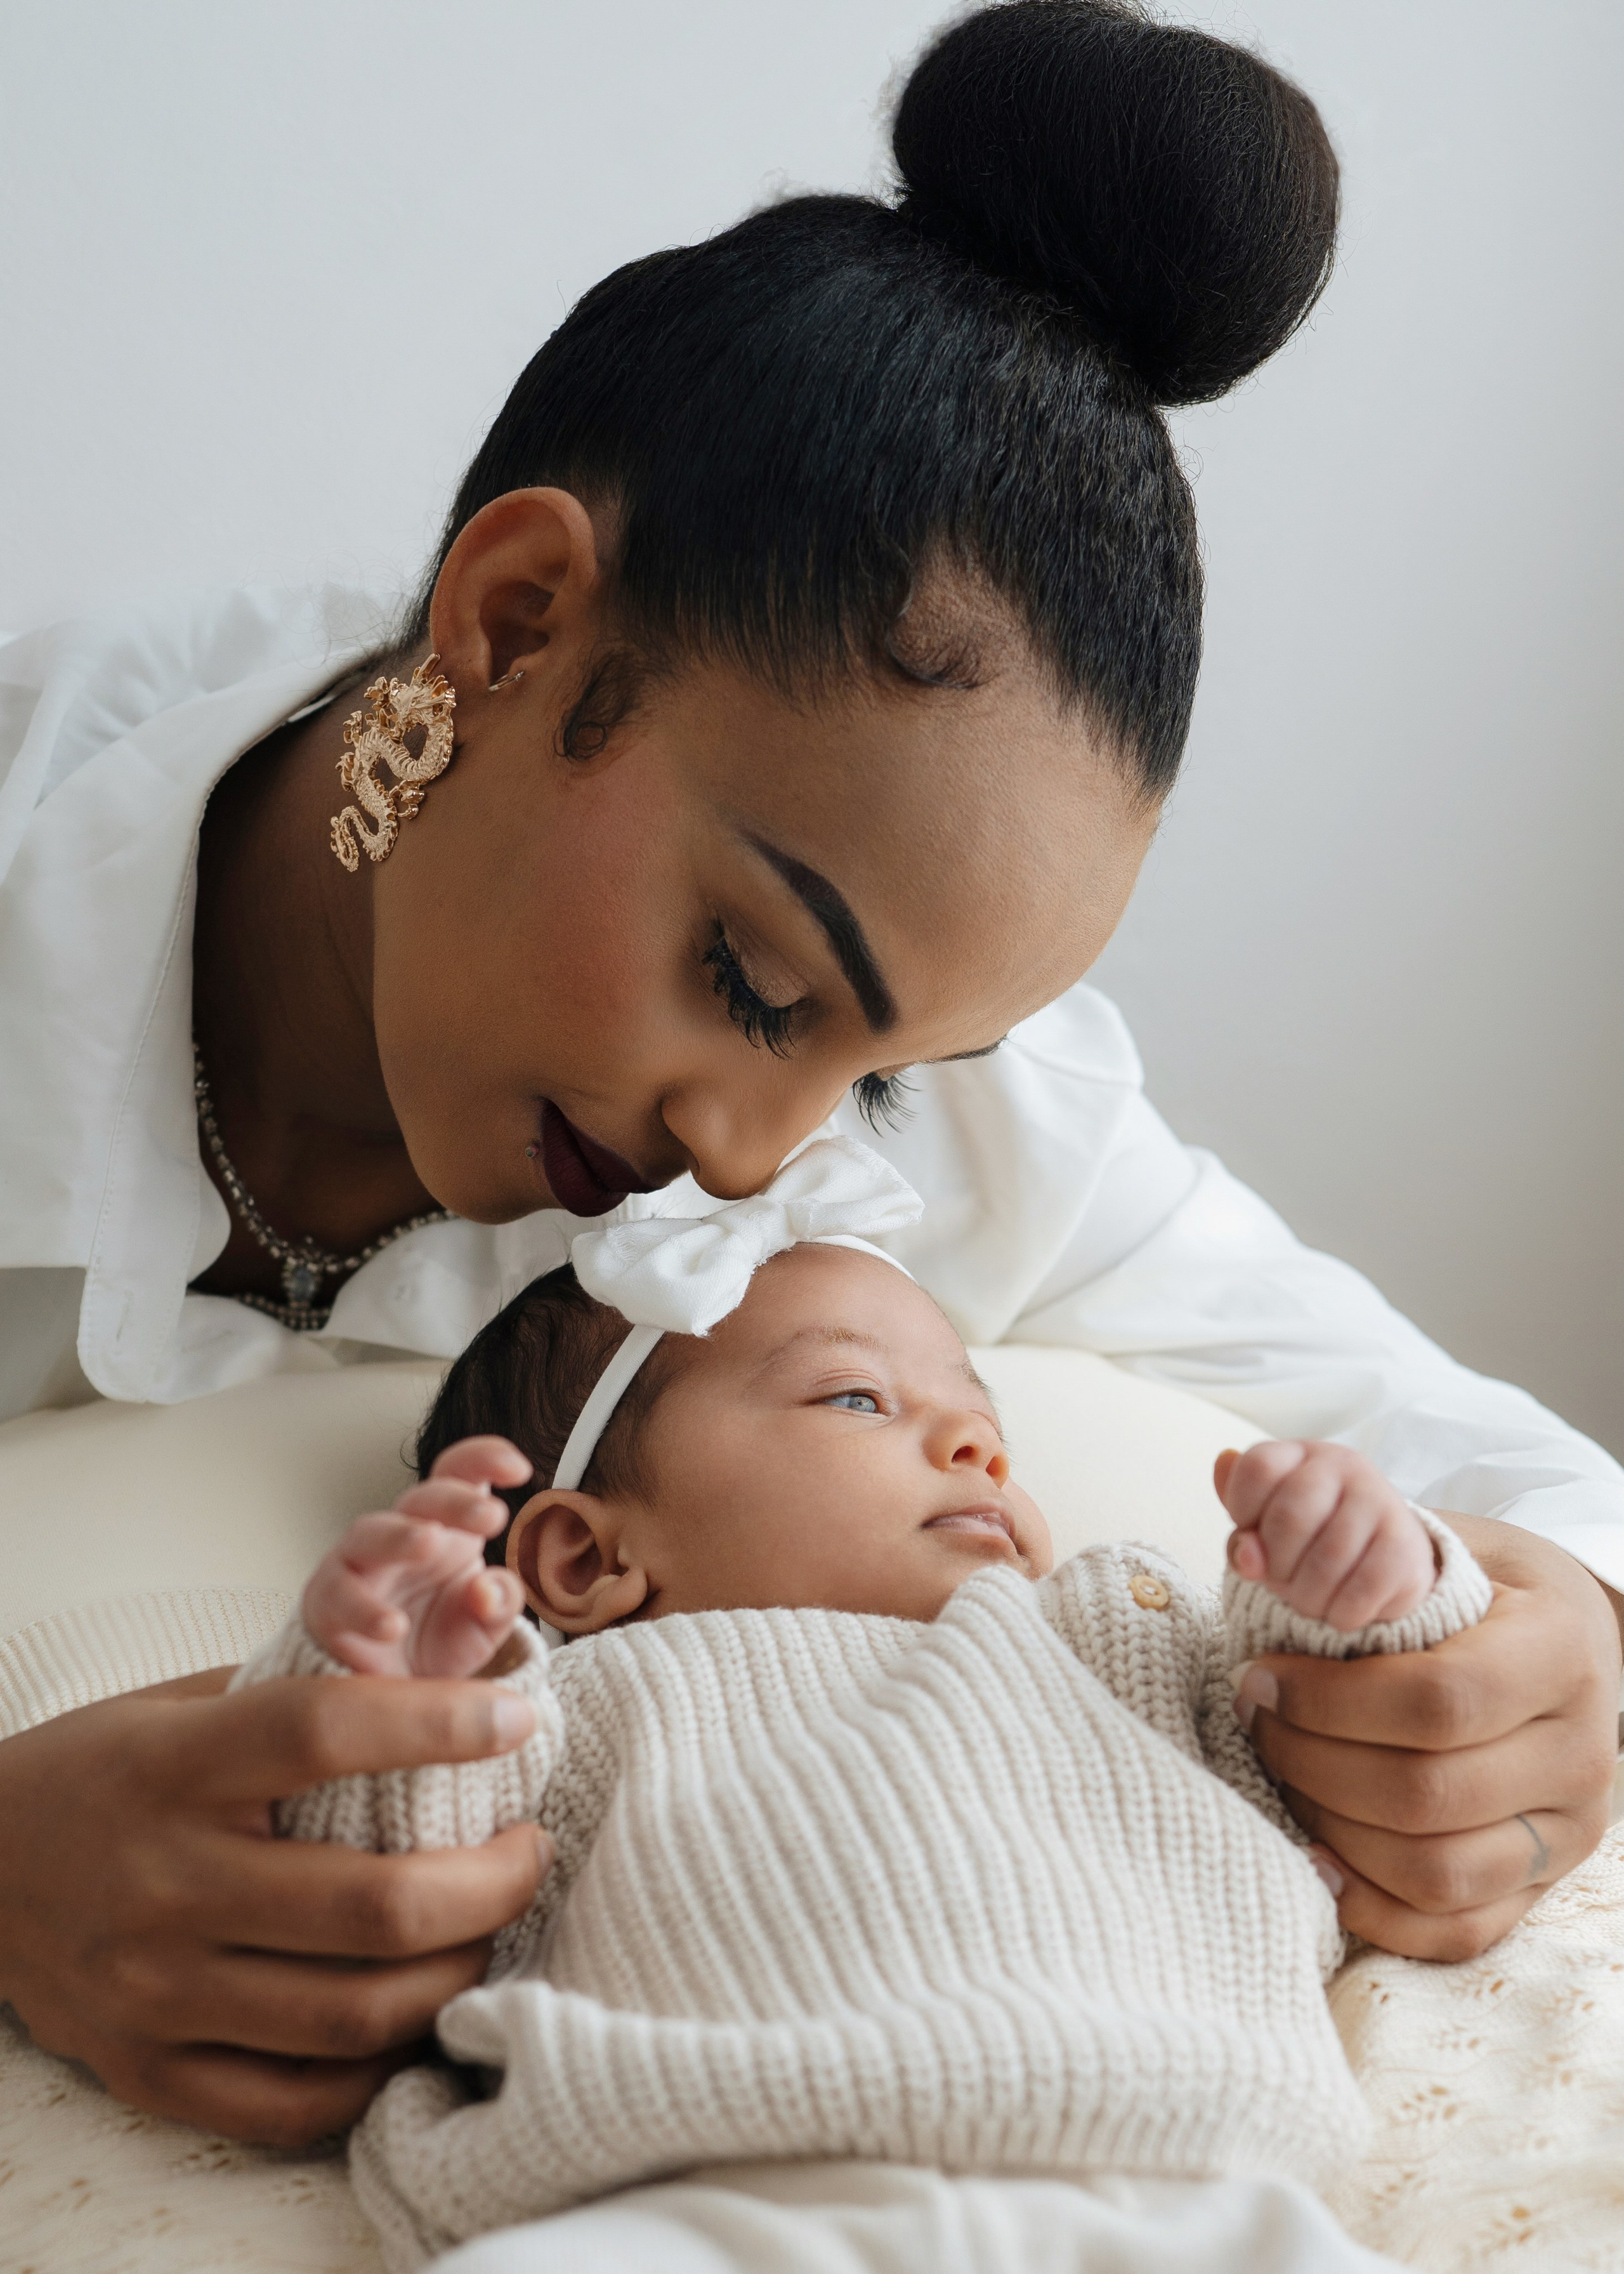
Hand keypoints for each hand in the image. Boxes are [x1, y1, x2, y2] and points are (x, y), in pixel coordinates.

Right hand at [0, 1666, 547, 2144]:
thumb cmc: (101, 1771)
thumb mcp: (180, 1704)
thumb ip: (298, 1696)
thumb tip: (449, 1671)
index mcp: (173, 1770)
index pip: (326, 1733)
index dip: (441, 1723)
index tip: (517, 1718)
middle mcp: (164, 1886)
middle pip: (371, 1904)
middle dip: (491, 1880)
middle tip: (530, 1848)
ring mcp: (154, 1992)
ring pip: (354, 2013)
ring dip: (457, 1973)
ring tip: (490, 1928)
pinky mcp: (148, 2073)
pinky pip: (296, 2101)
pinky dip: (379, 2067)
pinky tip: (418, 2011)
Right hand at [304, 1436, 530, 1677]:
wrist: (390, 1692)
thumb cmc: (437, 1640)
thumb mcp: (483, 1626)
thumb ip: (499, 1603)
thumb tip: (488, 1588)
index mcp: (447, 1529)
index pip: (458, 1476)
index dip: (484, 1460)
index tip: (519, 1470)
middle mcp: (401, 1536)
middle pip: (420, 1499)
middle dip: (454, 1500)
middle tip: (491, 1515)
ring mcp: (360, 1566)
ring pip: (368, 1535)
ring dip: (399, 1535)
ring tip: (429, 1543)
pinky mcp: (328, 1605)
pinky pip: (339, 1598)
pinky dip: (365, 1610)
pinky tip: (393, 1626)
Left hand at [1215, 1441, 1434, 1629]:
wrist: (1387, 1557)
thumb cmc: (1310, 1542)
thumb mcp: (1266, 1530)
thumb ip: (1243, 1538)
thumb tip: (1246, 1557)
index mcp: (1301, 1455)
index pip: (1258, 1469)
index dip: (1242, 1512)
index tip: (1253, 1537)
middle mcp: (1345, 1466)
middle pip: (1290, 1518)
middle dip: (1276, 1566)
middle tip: (1283, 1581)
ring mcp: (1381, 1501)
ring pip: (1326, 1562)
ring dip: (1307, 1598)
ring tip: (1309, 1600)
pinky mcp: (1406, 1546)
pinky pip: (1360, 1592)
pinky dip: (1340, 1614)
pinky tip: (1339, 1611)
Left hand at [1232, 1512, 1621, 1957]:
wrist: (1564, 1640)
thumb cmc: (1480, 1584)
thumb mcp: (1432, 1533)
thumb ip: (1338, 1511)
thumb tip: (1223, 1470)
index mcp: (1561, 1652)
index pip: (1437, 1701)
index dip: (1329, 1699)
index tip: (1259, 1672)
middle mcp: (1583, 1751)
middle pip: (1426, 1792)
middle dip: (1313, 1761)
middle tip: (1254, 1719)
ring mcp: (1568, 1830)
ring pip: (1436, 1869)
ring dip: (1332, 1828)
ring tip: (1279, 1773)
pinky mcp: (1542, 1884)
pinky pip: (1454, 1926)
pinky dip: (1374, 1906)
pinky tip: (1312, 1855)